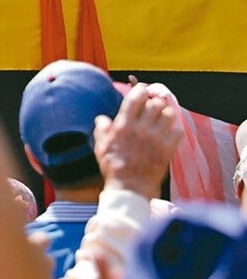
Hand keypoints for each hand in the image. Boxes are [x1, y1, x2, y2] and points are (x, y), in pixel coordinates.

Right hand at [94, 82, 182, 197]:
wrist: (130, 187)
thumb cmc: (114, 167)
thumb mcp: (100, 147)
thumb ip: (102, 130)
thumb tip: (102, 119)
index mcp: (123, 126)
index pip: (135, 99)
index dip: (141, 91)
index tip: (143, 90)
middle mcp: (140, 129)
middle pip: (154, 104)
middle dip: (155, 102)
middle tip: (155, 105)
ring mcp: (155, 139)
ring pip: (168, 115)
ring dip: (167, 114)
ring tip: (164, 118)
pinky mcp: (167, 149)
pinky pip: (178, 131)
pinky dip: (176, 129)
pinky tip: (171, 132)